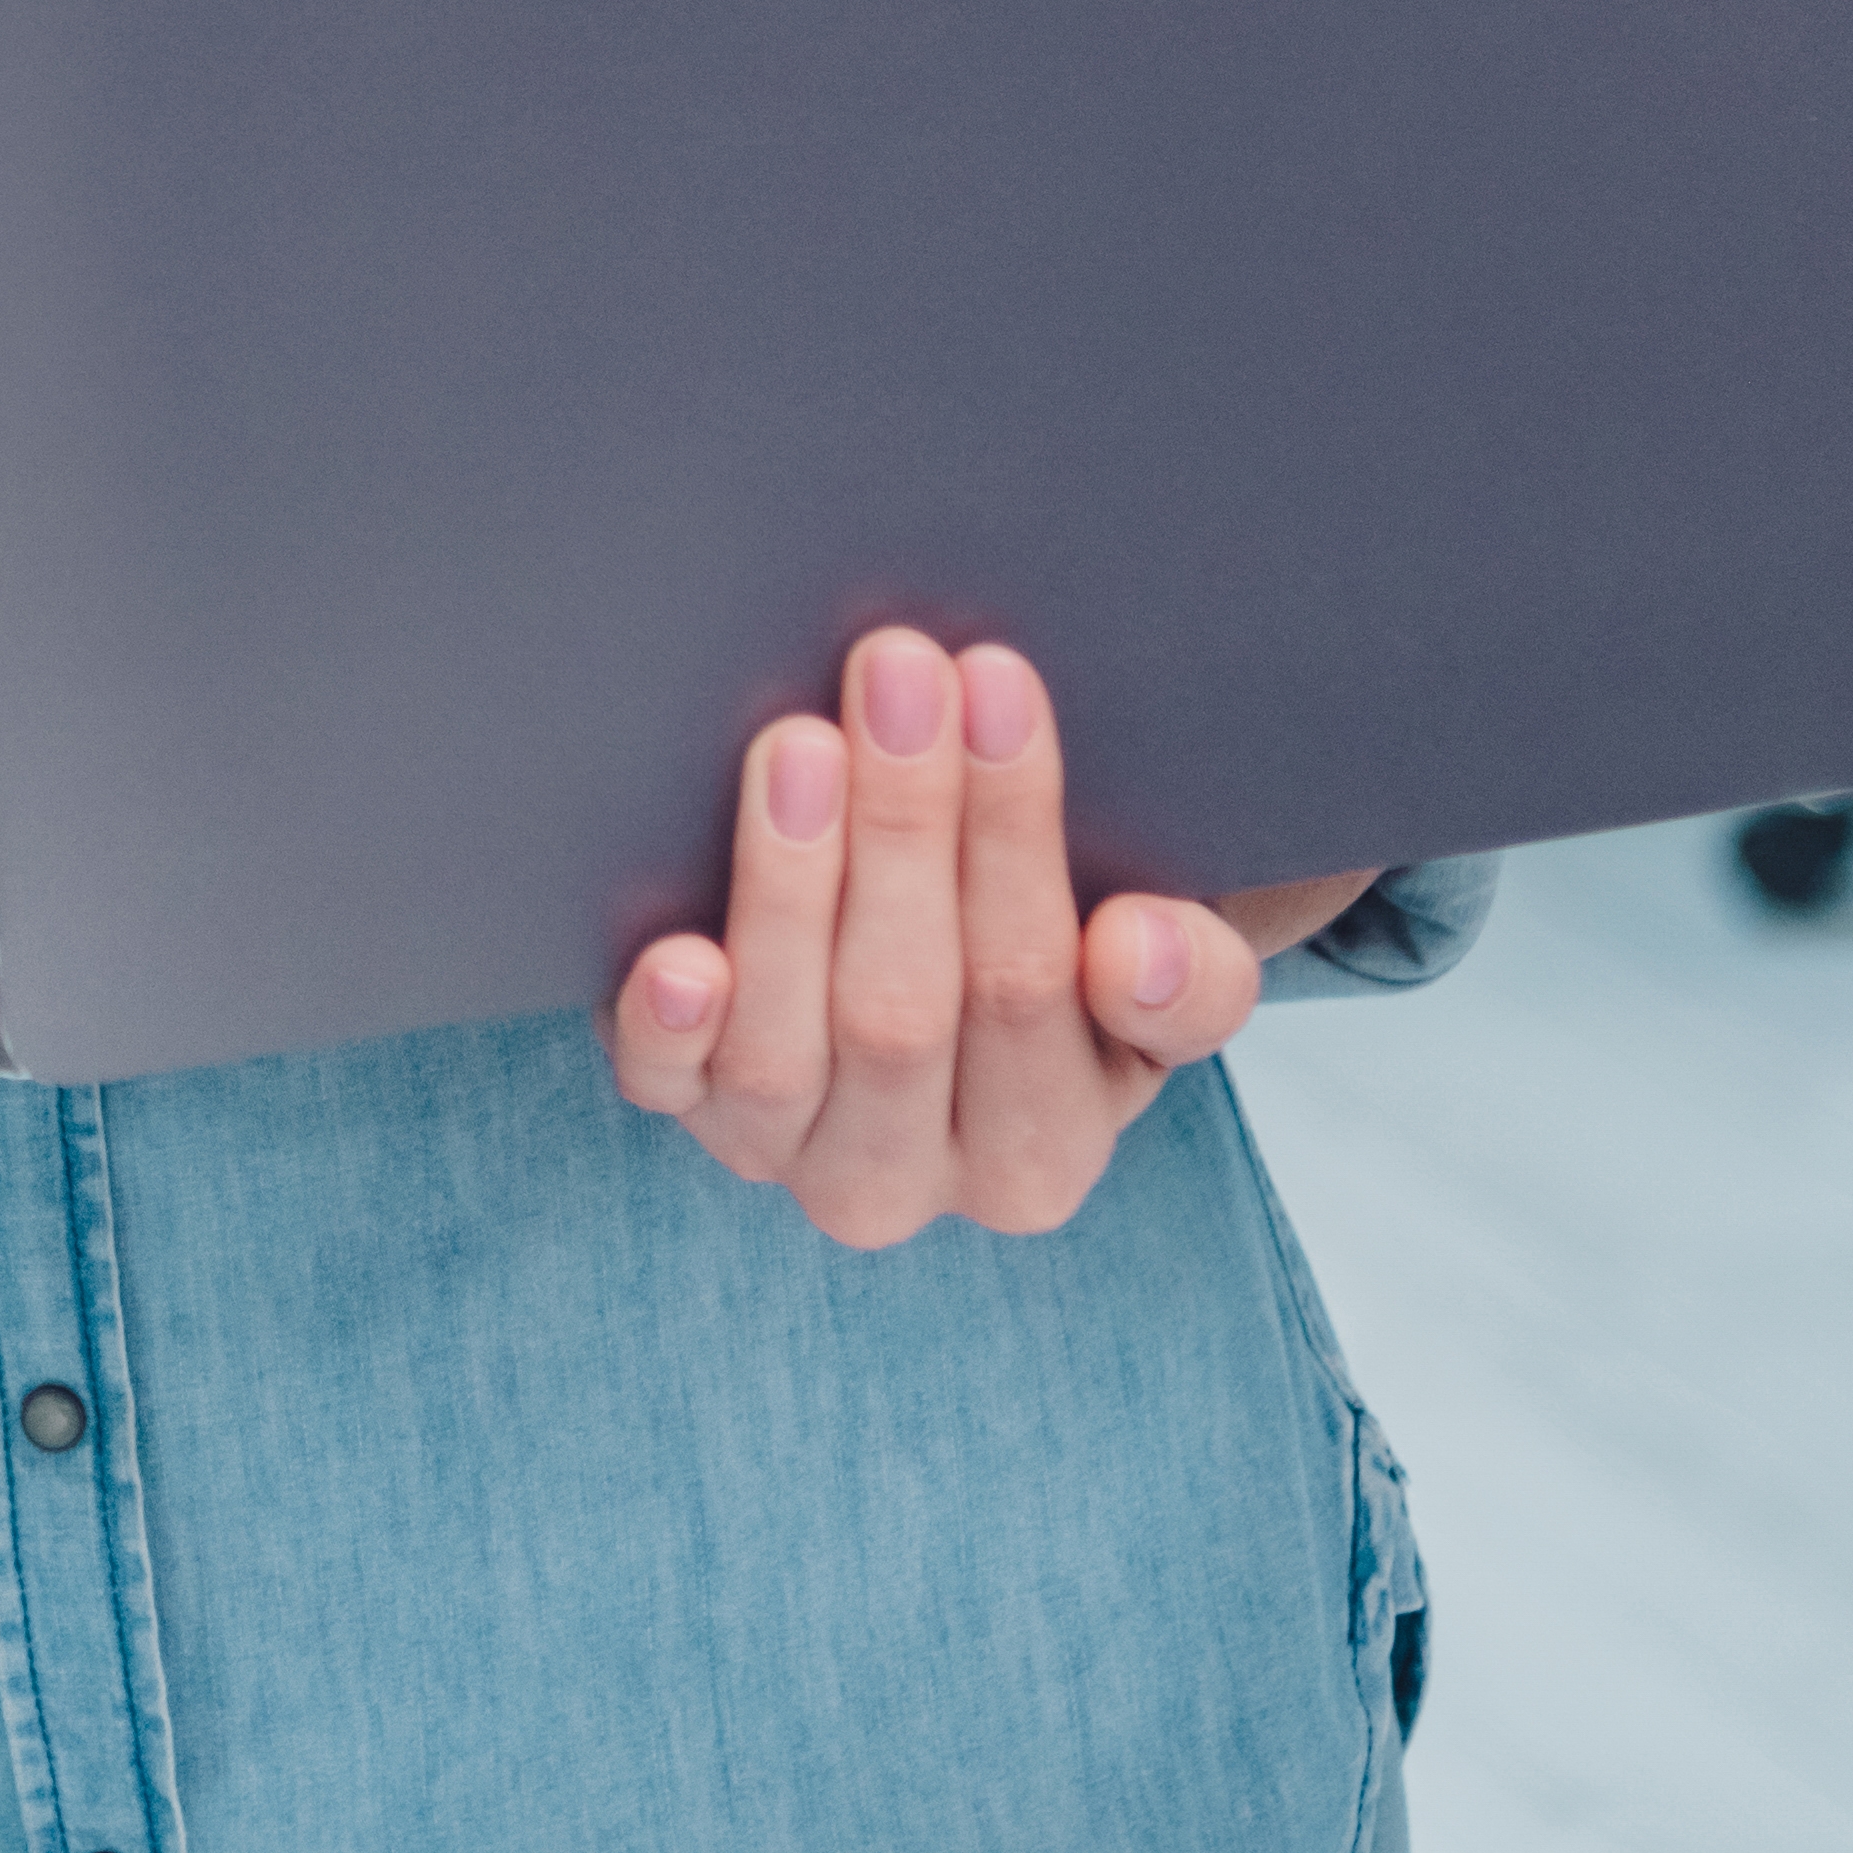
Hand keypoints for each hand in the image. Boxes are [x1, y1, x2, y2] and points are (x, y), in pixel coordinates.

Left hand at [599, 633, 1332, 1248]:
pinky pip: (665, 1087)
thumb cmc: (1057, 968)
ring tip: (800, 744)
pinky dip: (667, 1024)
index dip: (1012, 830)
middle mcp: (911, 1181)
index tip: (998, 680)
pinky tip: (676, 953)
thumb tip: (1139, 945)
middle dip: (903, 824)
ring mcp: (786, 1153)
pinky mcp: (689, 1115)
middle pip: (901, 1010)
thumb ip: (1187, 978)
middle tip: (899, 671)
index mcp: (1044, 1154)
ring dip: (790, 885)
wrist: (934, 1013)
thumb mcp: (1153, 986)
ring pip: (783, 1046)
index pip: (1031, 985)